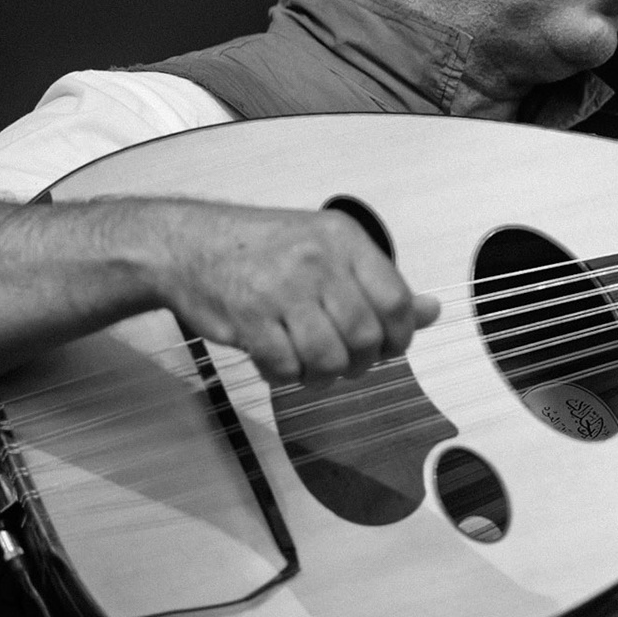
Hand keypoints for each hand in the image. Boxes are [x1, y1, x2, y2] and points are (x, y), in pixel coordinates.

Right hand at [154, 204, 438, 385]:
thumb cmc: (261, 249)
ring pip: (329, 358)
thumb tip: (431, 311)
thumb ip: (379, 283)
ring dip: (324, 376)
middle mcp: (318, 261)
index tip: (386, 348)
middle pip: (365, 336)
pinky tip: (279, 363)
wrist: (186, 244)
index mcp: (344, 240)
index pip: (396, 300)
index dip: (399, 337)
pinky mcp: (250, 317)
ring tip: (311, 367)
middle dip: (360, 363)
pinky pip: (285, 367)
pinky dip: (286, 377)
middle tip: (344, 363)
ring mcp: (283, 289)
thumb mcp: (327, 250)